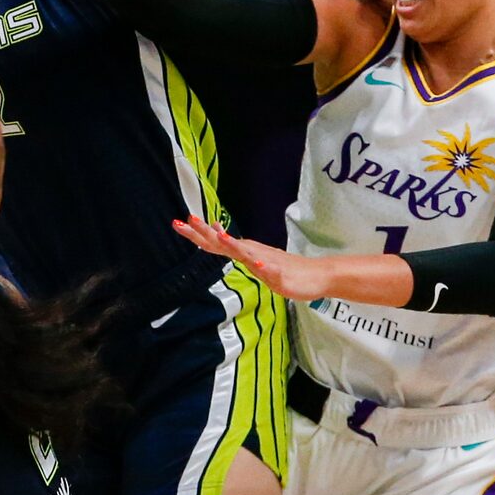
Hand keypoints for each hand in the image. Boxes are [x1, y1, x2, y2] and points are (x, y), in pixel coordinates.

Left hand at [173, 215, 336, 300]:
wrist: (316, 275)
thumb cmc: (284, 269)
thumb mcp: (254, 260)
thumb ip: (235, 249)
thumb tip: (216, 233)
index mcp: (244, 251)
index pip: (215, 242)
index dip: (197, 234)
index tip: (178, 223)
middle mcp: (252, 253)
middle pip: (224, 243)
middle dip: (205, 232)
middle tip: (187, 219)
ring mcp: (266, 262)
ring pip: (246, 253)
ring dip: (232, 244)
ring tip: (219, 236)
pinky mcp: (280, 274)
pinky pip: (270, 270)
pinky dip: (262, 267)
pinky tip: (256, 264)